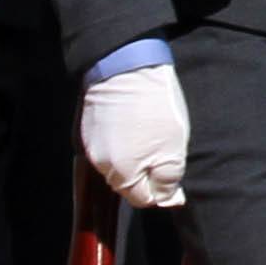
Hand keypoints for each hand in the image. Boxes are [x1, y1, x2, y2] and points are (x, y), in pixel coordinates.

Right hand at [80, 61, 189, 210]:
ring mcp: (92, 145)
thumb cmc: (154, 106)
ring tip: (152, 134)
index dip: (163, 191)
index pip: (143, 199)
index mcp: (121, 174)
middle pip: (129, 184)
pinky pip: (109, 147)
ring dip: (136, 158)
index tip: (176, 176)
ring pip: (118, 165)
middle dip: (149, 175)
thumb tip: (168, 199)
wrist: (128, 65)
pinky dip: (124, 142)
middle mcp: (100, 164)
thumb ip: (168, 181)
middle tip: (167, 151)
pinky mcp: (89, 127)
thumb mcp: (173, 149)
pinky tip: (137, 125)